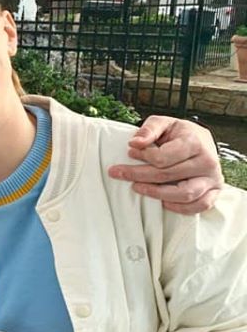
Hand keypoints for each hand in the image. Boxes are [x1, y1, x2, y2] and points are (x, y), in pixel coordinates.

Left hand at [107, 115, 222, 213]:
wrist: (201, 141)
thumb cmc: (179, 133)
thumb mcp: (164, 123)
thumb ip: (149, 129)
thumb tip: (135, 142)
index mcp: (194, 143)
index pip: (163, 157)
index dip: (143, 156)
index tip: (130, 152)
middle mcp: (207, 162)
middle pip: (168, 175)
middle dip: (138, 175)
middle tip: (117, 173)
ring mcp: (212, 178)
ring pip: (184, 194)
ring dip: (156, 194)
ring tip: (137, 187)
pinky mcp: (214, 191)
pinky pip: (199, 206)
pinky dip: (180, 208)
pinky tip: (163, 202)